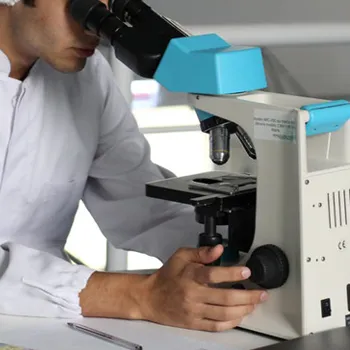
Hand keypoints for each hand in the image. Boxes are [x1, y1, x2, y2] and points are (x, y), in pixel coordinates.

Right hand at [140, 245, 267, 331]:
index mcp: (190, 276)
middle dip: (248, 296)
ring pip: (224, 313)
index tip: (246, 271)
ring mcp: (193, 311)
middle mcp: (193, 294)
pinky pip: (216, 326)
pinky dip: (231, 323)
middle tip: (261, 293)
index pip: (213, 274)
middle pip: (225, 298)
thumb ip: (201, 252)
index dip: (232, 273)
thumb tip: (219, 249)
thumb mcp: (181, 256)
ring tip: (254, 304)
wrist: (150, 297)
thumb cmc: (167, 275)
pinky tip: (240, 316)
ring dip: (243, 309)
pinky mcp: (193, 323)